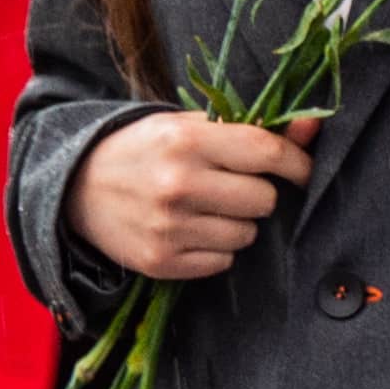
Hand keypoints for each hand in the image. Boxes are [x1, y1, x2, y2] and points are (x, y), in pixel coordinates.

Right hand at [71, 110, 316, 280]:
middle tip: (230, 186)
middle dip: (257, 194)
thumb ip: (252, 128)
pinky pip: (223, 262)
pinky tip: (188, 230)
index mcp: (186, 141)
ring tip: (203, 207)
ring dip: (236, 223)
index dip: (298, 164)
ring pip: (247, 235)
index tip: (304, 171)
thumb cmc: (145, 150)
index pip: (267, 154)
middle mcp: (177, 185)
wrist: (75, 186)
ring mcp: (168, 228)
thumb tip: (314, 125)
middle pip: (264, 201)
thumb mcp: (188, 126)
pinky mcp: (161, 262)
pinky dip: (214, 249)